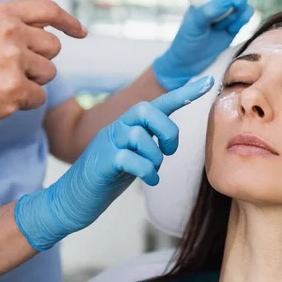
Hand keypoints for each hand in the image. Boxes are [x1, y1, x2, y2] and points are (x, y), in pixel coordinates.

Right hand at [0, 0, 86, 138]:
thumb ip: (10, 25)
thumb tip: (47, 25)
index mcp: (0, 14)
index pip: (48, 9)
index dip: (69, 21)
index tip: (81, 32)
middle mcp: (8, 31)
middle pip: (53, 46)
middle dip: (39, 60)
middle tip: (9, 69)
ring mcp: (13, 58)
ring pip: (49, 72)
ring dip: (32, 82)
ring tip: (0, 83)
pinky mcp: (16, 87)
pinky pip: (40, 97)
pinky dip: (25, 102)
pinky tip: (0, 99)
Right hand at [14, 76, 214, 250]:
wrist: (71, 200)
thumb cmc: (107, 177)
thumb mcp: (133, 155)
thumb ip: (148, 142)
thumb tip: (169, 138)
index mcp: (128, 125)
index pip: (159, 104)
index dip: (185, 93)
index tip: (209, 81)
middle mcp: (117, 128)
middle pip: (147, 110)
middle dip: (167, 131)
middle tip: (169, 151)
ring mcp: (107, 143)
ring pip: (140, 136)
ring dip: (155, 158)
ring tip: (152, 172)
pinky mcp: (102, 162)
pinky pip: (131, 159)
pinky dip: (147, 172)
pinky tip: (149, 181)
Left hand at [152, 0, 253, 90]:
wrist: (190, 63)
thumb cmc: (187, 41)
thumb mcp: (194, 25)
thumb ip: (208, 12)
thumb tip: (229, 0)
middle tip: (235, 5)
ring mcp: (229, 12)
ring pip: (245, 2)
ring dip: (239, 13)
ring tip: (224, 26)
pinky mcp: (236, 24)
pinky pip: (247, 16)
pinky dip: (243, 21)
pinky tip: (230, 31)